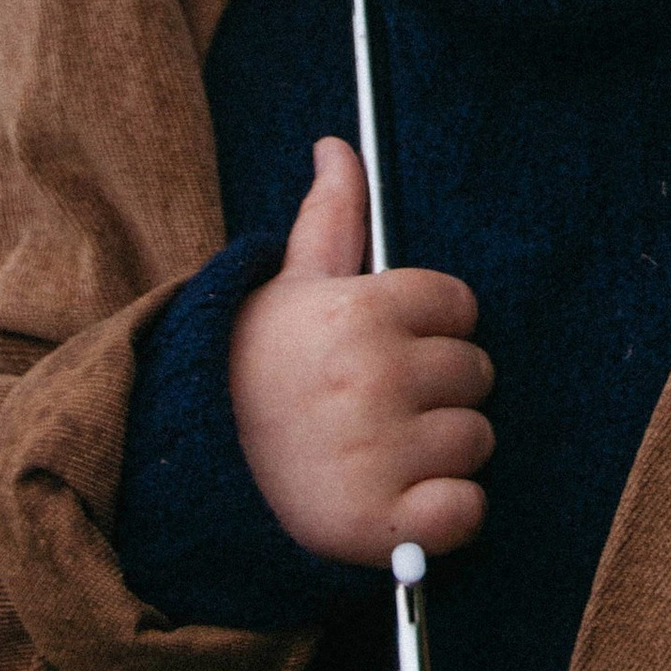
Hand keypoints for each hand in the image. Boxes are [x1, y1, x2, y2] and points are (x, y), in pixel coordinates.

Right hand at [226, 138, 492, 565]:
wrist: (193, 477)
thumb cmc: (257, 373)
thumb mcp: (289, 288)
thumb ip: (330, 215)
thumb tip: (339, 144)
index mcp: (359, 312)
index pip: (458, 305)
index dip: (430, 326)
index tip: (386, 346)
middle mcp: (373, 377)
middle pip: (476, 372)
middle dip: (437, 388)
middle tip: (374, 405)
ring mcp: (380, 454)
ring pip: (476, 440)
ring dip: (441, 452)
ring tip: (378, 453)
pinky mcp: (383, 526)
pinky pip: (468, 510)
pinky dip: (446, 514)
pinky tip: (401, 503)